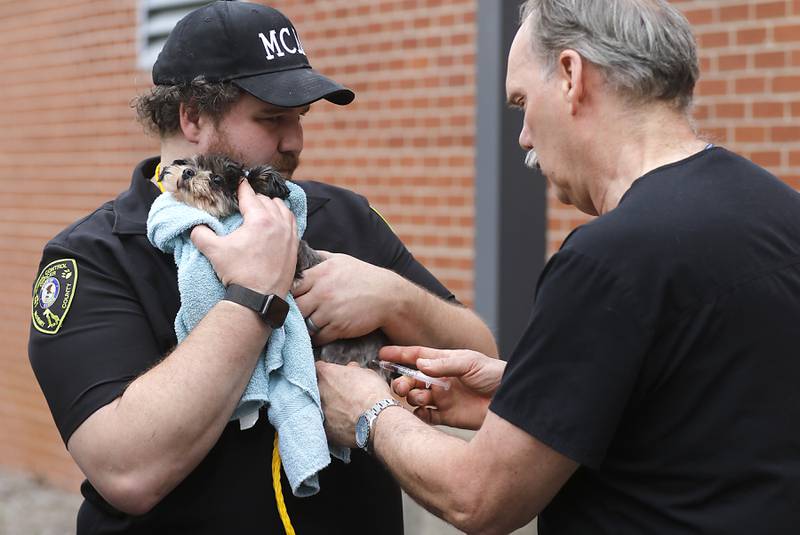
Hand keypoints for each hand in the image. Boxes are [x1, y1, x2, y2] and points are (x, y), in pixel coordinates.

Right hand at [191, 180, 297, 295]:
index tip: (240, 182)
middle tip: (245, 202)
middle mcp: (278, 223)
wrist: (259, 298)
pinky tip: (278, 221)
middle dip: (255, 199)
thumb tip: (195, 226)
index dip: (242, 188)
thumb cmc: (238, 273)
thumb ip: (200, 234)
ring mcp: (289, 235)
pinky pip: (292, 222)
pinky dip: (284, 217)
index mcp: (259, 220)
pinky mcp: (294, 246)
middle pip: (266, 200)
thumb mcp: (214, 251)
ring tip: (263, 208)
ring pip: (283, 209)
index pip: (250, 196)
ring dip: (272, 205)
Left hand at [294, 252, 401, 343]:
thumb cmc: (364, 276)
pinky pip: (318, 336)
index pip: (291, 286)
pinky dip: (317, 336)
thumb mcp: (341, 260)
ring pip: (304, 323)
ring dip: (305, 326)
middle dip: (294, 312)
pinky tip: (321, 332)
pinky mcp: (338, 327)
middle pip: (294, 307)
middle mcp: (322, 292)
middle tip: (296, 314)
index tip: (290, 299)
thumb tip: (302, 253)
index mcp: (320, 274)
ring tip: (307, 324)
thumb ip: (320, 258)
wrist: (388, 296)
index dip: (288, 294)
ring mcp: (330, 311)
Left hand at [315, 361, 393, 446]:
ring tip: (346, 410)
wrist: (376, 417)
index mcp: (327, 374)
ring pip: (320, 407)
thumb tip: (352, 369)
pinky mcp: (325, 429)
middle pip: (317, 388)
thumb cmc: (373, 394)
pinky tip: (346, 423)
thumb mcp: (367, 373)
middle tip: (341, 394)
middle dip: (327, 390)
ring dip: (330, 407)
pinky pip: (327, 424)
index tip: (334, 376)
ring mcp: (320, 411)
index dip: (327, 372)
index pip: (319, 368)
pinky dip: (334, 424)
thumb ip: (354, 370)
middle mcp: (319, 392)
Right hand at [381, 346, 504, 429]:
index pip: (417, 356)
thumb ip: (445, 365)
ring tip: (418, 398)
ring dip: (411, 397)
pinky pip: (426, 417)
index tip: (382, 355)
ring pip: (416, 397)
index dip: (399, 355)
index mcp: (444, 362)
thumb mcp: (471, 363)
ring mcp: (443, 398)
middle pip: (412, 379)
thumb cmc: (495, 374)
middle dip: (402, 381)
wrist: (512, 401)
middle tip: (400, 386)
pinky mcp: (448, 416)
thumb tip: (420, 365)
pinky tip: (418, 413)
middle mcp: (440, 380)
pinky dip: (418, 416)